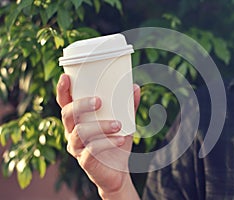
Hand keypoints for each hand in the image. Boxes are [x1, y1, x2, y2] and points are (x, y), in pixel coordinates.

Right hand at [56, 74, 140, 198]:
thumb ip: (128, 106)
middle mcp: (72, 132)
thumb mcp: (124, 121)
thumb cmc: (116, 142)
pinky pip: (91, 150)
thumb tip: (135, 87)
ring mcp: (77, 147)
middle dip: (81, 105)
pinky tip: (121, 139)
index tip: (66, 77)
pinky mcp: (85, 161)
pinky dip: (107, 142)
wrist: (119, 171)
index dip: (62, 90)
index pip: (65, 103)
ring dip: (99, 126)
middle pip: (67, 114)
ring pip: (79, 132)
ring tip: (118, 124)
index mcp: (78, 120)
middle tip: (99, 101)